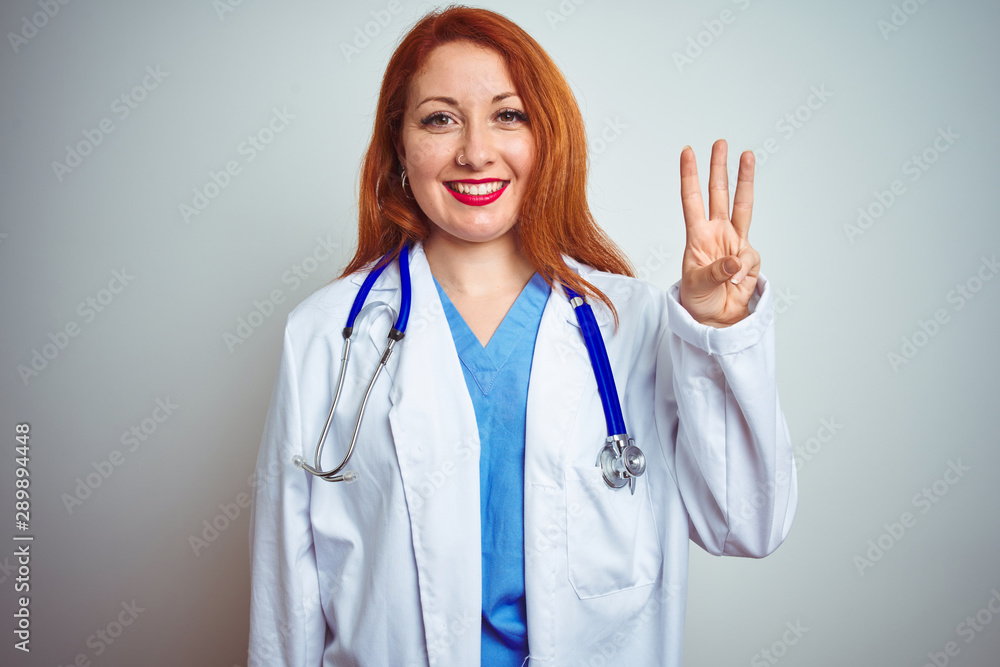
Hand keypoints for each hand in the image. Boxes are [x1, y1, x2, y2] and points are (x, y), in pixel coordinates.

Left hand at [678, 139, 760, 326]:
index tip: (687, 152)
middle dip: (719, 167)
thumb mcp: (698, 285)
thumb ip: (717, 272)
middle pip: (718, 193)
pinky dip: (744, 270)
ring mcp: (734, 242)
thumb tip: (735, 262)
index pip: (692, 200)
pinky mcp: (749, 256)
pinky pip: (751, 257)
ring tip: (747, 155)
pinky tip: (735, 283)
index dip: (689, 176)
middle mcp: (716, 233)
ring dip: (744, 179)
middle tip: (721, 142)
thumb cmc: (698, 300)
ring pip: (742, 204)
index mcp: (697, 235)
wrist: (716, 319)